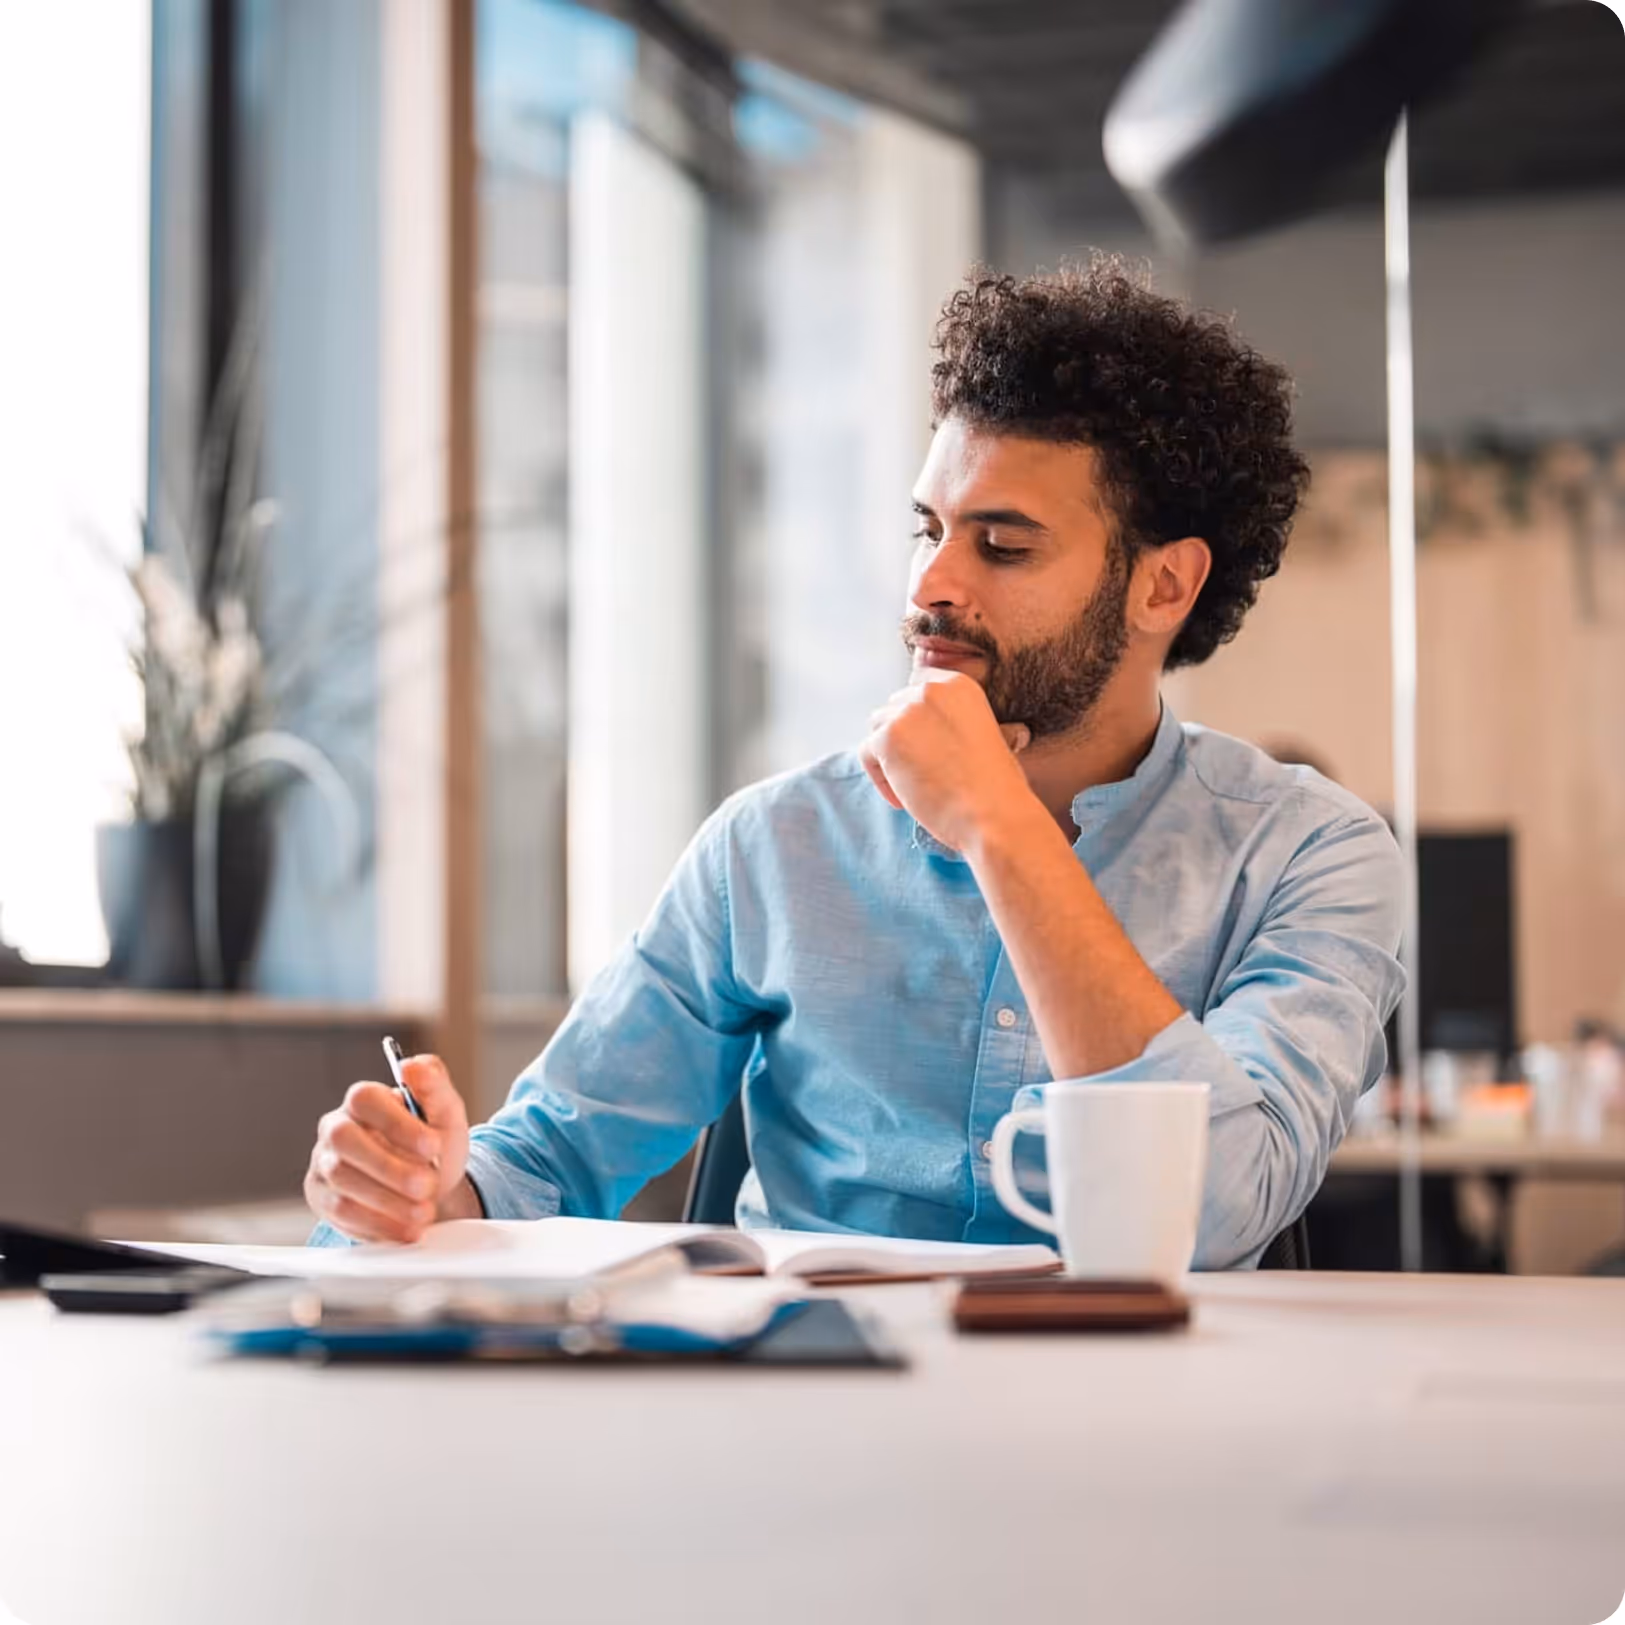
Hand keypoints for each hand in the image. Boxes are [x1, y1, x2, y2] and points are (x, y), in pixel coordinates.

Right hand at [304, 1053, 474, 1242]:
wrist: (428, 1190)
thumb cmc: (433, 1146)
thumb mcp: (445, 1113)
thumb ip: (434, 1085)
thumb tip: (412, 1065)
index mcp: (364, 1100)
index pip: (366, 1099)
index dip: (398, 1123)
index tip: (433, 1146)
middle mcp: (337, 1129)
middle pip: (345, 1140)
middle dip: (389, 1167)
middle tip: (428, 1185)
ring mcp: (325, 1164)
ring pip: (343, 1180)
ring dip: (387, 1201)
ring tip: (424, 1212)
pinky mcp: (324, 1199)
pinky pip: (341, 1213)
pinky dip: (378, 1224)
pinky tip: (405, 1229)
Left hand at [859, 669, 1034, 850]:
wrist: (993, 812)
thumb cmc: (993, 786)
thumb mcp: (980, 733)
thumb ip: (947, 722)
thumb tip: (917, 733)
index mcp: (958, 685)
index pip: (918, 687)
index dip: (917, 719)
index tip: (925, 747)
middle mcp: (931, 690)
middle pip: (894, 707)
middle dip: (902, 739)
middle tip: (919, 773)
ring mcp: (906, 712)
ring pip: (877, 728)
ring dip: (888, 757)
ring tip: (912, 787)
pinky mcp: (886, 738)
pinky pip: (867, 754)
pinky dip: (881, 780)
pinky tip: (903, 801)